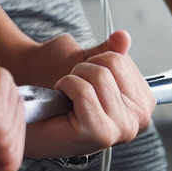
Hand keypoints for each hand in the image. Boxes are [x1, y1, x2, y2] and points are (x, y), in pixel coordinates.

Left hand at [24, 30, 154, 158]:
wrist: (29, 106)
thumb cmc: (57, 81)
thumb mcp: (88, 61)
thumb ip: (110, 50)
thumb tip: (123, 37)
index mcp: (141, 102)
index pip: (122, 59)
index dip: (96, 61)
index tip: (87, 80)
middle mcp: (138, 120)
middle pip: (114, 63)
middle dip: (85, 67)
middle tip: (75, 87)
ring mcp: (122, 129)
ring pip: (100, 75)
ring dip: (73, 77)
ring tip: (69, 94)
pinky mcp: (101, 134)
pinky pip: (83, 90)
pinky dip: (65, 86)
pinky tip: (61, 101)